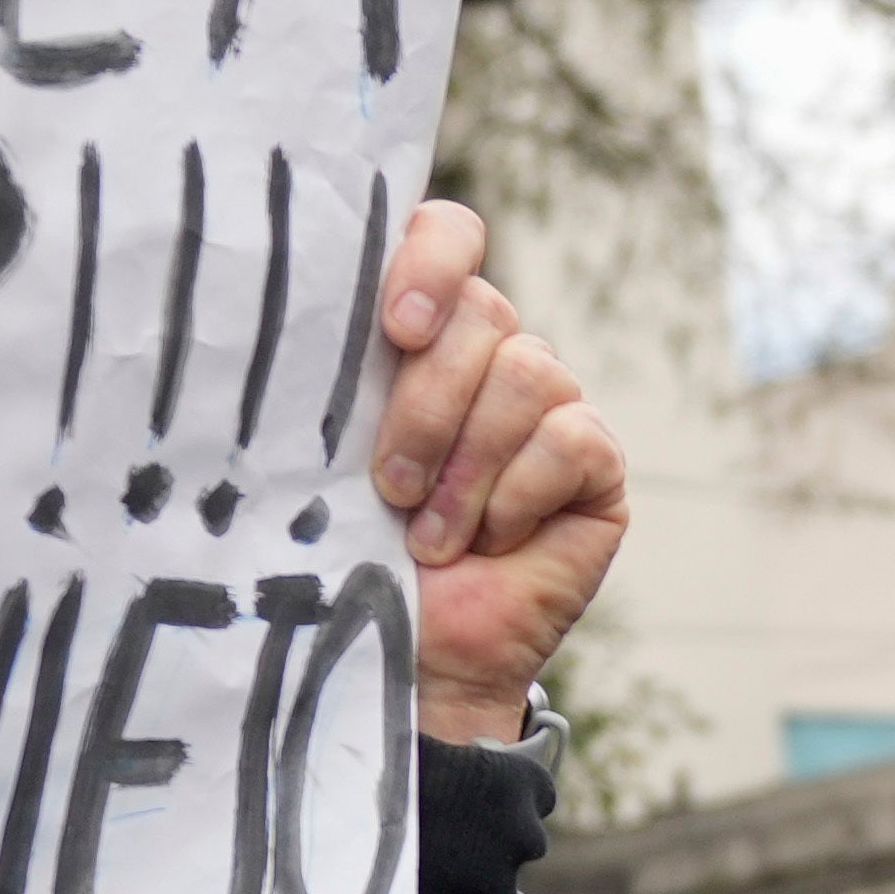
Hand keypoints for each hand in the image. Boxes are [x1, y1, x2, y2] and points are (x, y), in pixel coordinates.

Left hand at [373, 202, 628, 733]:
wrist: (407, 659)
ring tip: (431, 537)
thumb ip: (333, 373)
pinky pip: (569, 439)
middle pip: (482, 313)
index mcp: (422, 328)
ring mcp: (549, 404)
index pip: (447, 234)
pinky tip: (493, 543)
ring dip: (467, 468)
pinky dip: (519, 497)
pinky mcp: (594, 462)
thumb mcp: (323, 452)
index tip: (396, 326)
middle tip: (387, 489)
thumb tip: (300, 305)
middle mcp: (490, 353)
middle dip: (426, 406)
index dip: (432, 261)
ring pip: (526, 373)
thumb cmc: (350, 552)